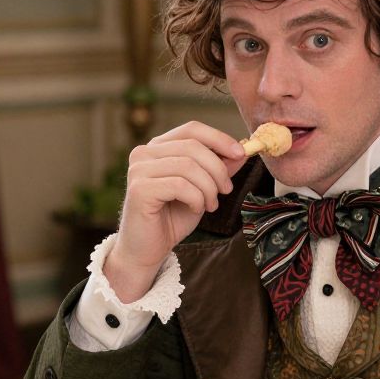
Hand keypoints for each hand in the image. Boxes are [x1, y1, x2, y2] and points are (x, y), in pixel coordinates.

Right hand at [104, 122, 246, 301]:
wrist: (149, 249)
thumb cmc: (173, 217)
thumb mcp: (203, 188)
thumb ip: (218, 169)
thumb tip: (241, 152)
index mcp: (158, 147)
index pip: (192, 129)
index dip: (219, 138)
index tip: (241, 153)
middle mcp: (144, 153)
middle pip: (193, 147)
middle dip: (218, 170)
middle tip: (225, 191)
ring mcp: (138, 170)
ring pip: (189, 166)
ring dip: (208, 188)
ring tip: (210, 204)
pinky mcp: (139, 189)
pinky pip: (180, 185)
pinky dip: (196, 198)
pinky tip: (195, 209)